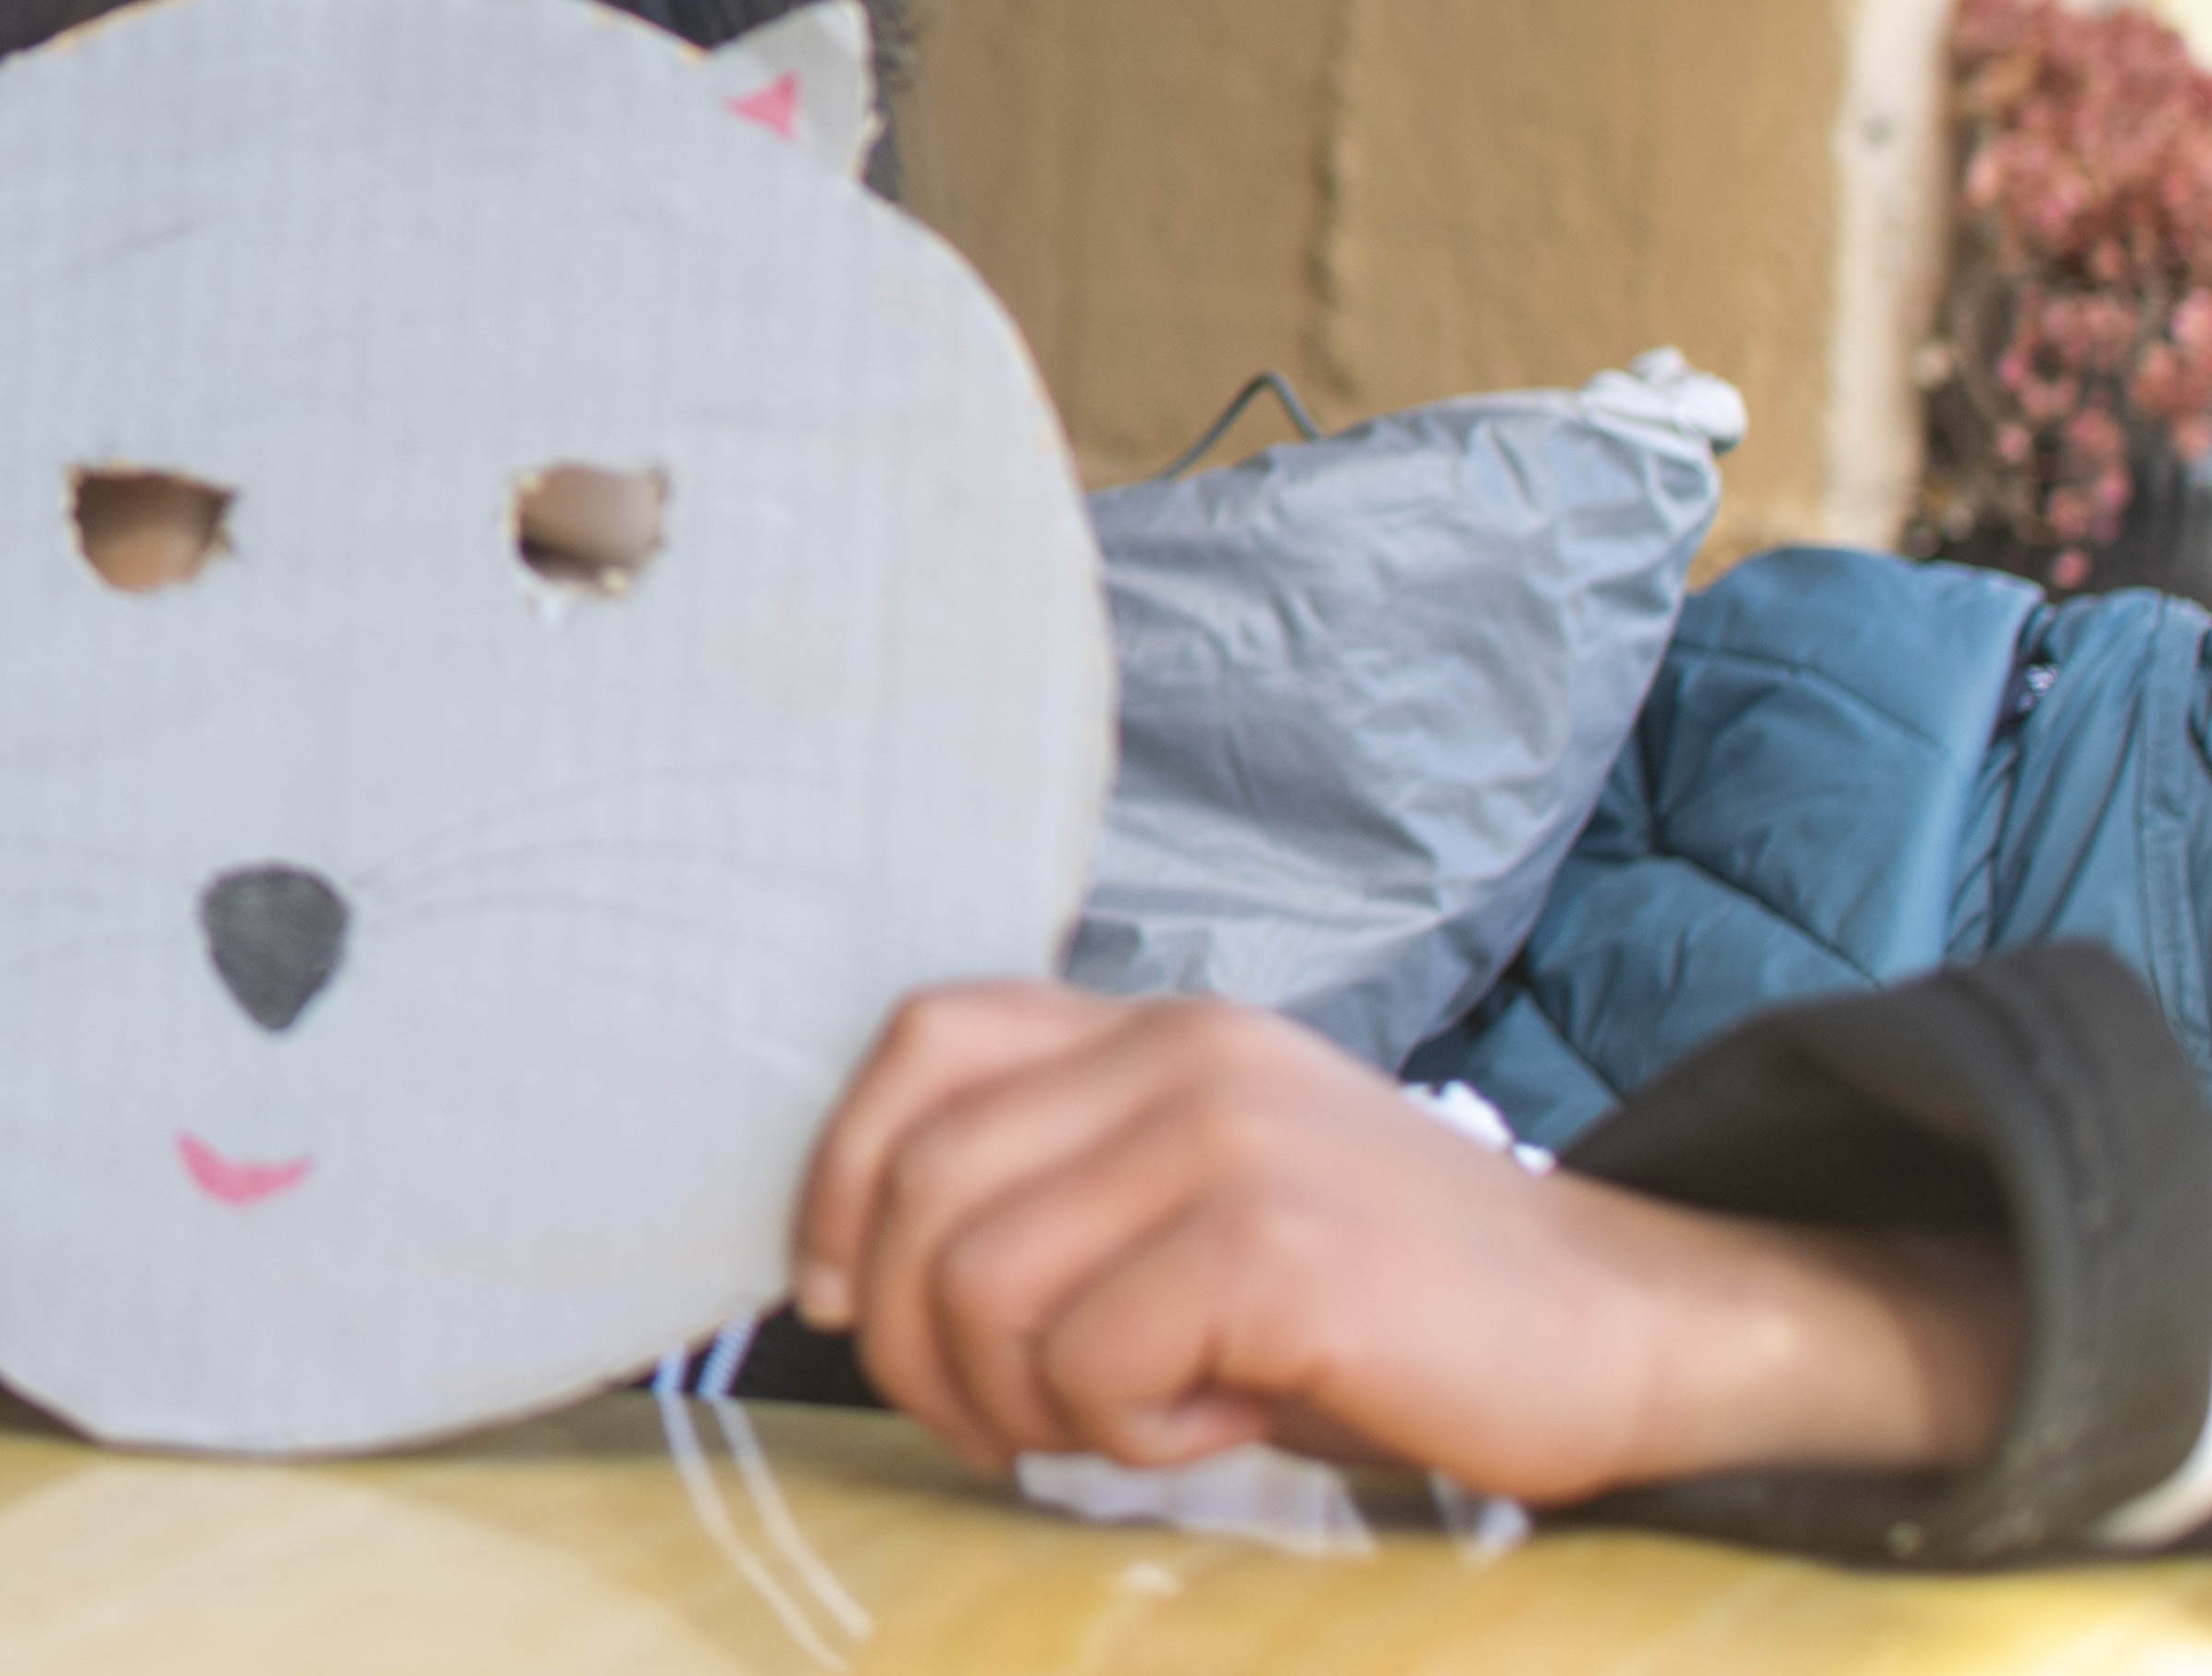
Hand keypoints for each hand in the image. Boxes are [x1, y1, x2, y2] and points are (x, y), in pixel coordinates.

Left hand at [799, 981, 2023, 1503]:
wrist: (1628, 1334)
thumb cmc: (1395, 1307)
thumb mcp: (1207, 1204)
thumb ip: (1066, 1196)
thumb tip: (865, 1280)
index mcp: (1155, 1031)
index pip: (923, 1044)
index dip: (841, 1176)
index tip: (836, 1297)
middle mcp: (1178, 1055)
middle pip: (923, 1185)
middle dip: (915, 1342)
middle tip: (998, 1430)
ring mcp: (1226, 1139)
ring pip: (983, 1282)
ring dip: (1027, 1399)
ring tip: (1137, 1424)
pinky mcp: (1271, 1245)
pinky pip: (1092, 1363)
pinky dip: (1131, 1431)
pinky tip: (1226, 1423)